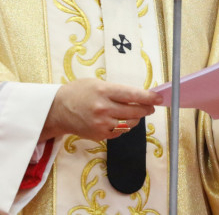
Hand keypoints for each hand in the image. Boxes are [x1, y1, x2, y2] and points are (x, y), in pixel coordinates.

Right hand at [40, 78, 162, 141]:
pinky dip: (123, 126)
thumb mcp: (96, 83)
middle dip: (146, 109)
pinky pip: (120, 132)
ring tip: (132, 112)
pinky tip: (117, 120)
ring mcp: (102, 124)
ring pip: (129, 124)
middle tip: (150, 106)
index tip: (159, 98)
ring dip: (135, 118)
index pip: (132, 95)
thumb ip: (116, 90)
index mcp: (103, 91)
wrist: (58, 110)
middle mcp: (103, 108)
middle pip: (134, 112)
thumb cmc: (78, 92)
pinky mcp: (100, 135)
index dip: (148, 97)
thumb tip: (138, 96)